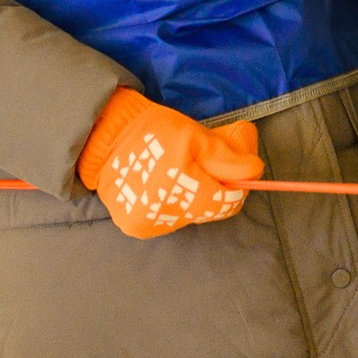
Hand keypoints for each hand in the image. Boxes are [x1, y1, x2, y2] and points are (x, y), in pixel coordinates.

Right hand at [77, 86, 264, 238]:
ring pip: (189, 215)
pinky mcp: (135, 227)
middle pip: (208, 209)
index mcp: (182, 195)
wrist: (102, 135)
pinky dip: (173, 202)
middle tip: (204, 159)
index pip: (227, 202)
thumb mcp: (195, 136)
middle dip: (214, 185)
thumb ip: (227, 157)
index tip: (234, 163)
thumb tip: (254, 171)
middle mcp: (166, 219)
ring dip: (193, 194)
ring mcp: (149, 226)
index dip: (236, 183)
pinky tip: (163, 181)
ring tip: (179, 168)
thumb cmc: (153, 130)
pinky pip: (168, 218)